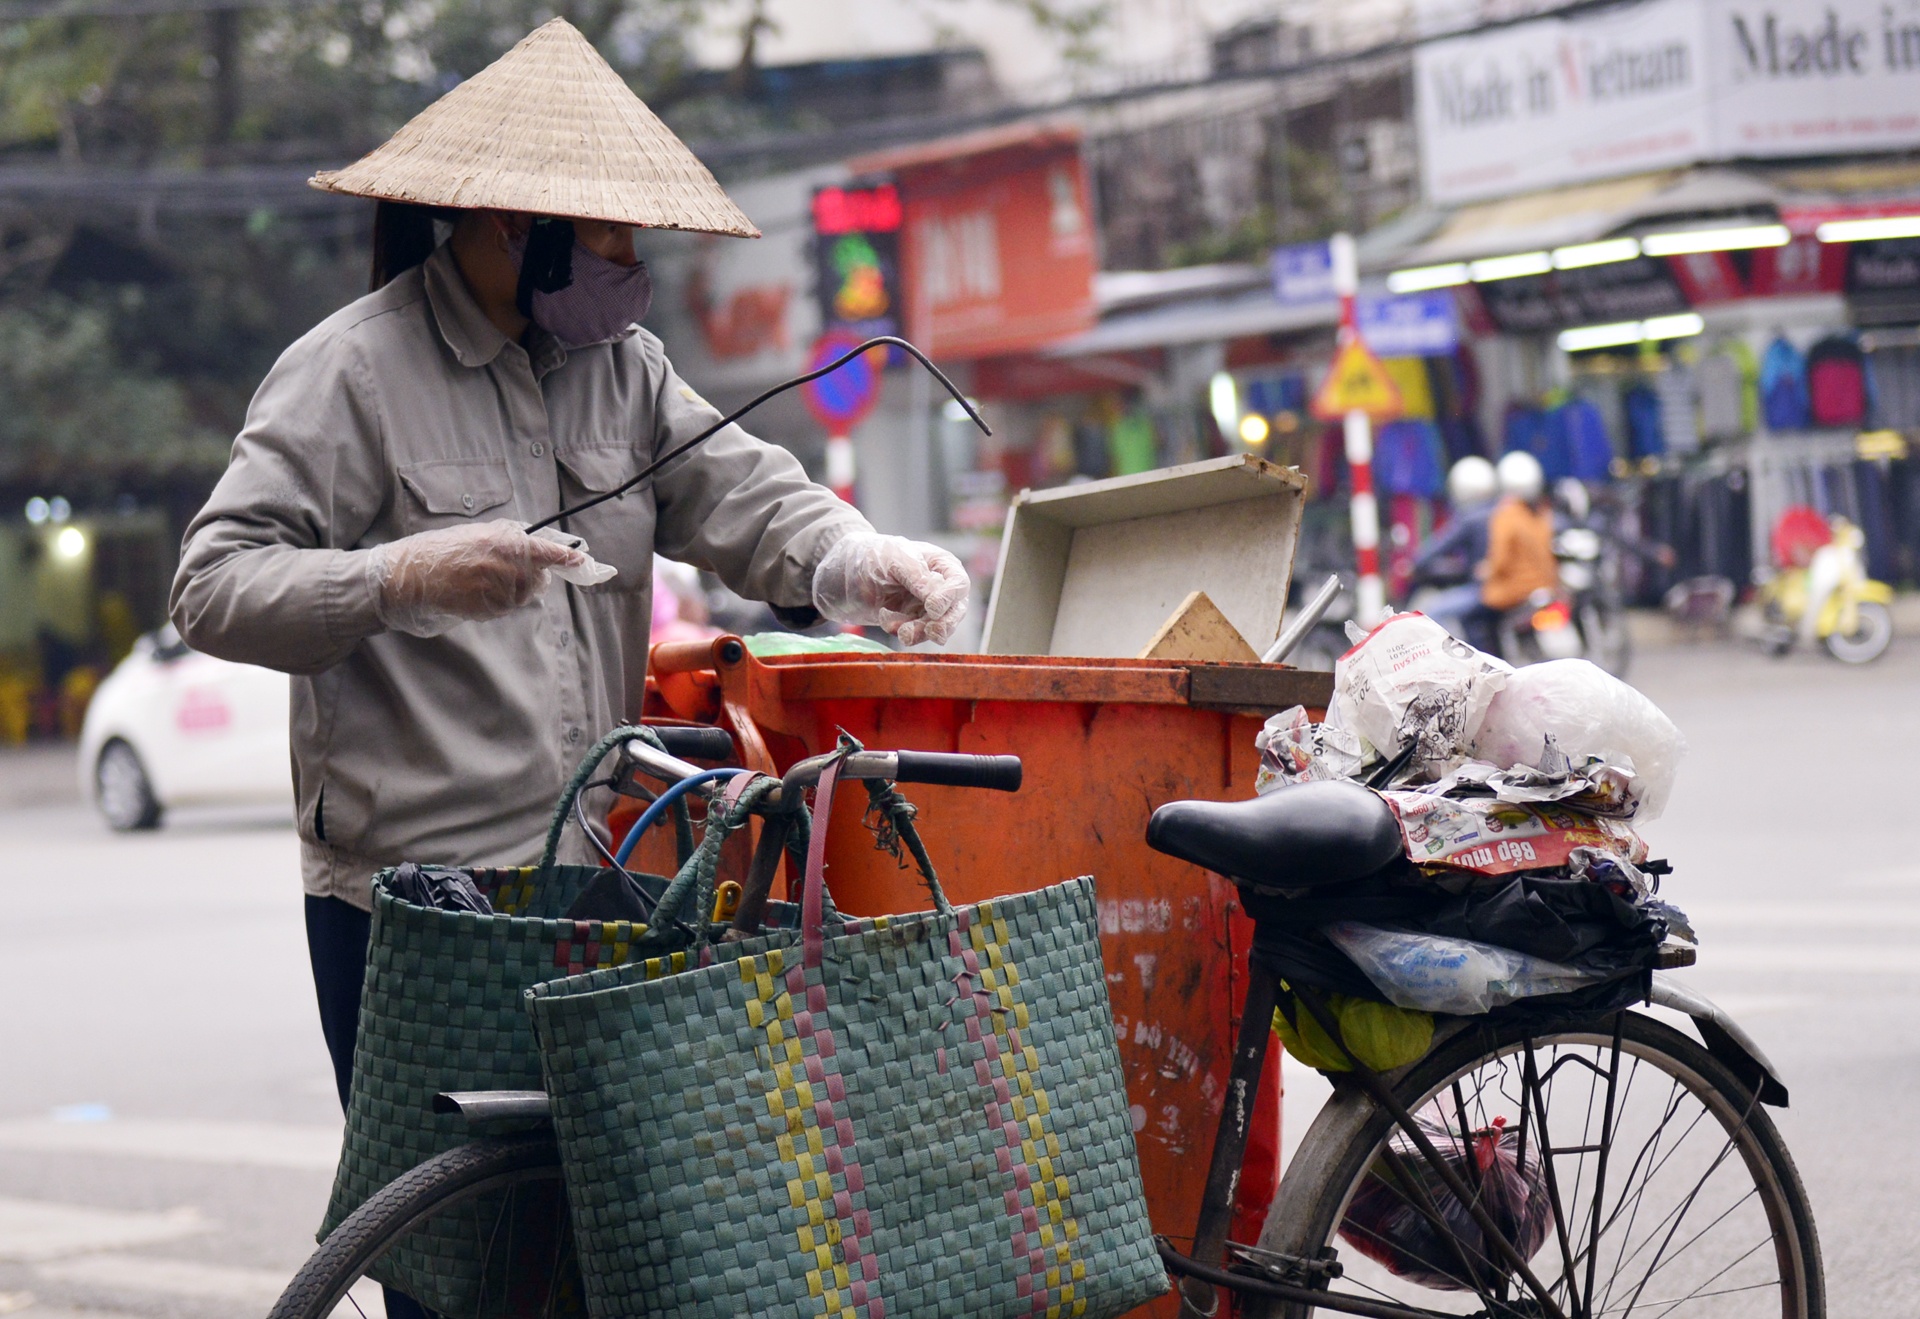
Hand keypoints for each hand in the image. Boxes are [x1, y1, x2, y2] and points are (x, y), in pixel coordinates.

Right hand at [366, 520, 586, 636]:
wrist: (410, 575)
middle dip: (533, 578)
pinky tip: (475, 593)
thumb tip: (535, 544)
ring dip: (513, 592)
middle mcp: (504, 566)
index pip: (545, 551)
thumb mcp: (475, 535)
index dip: (566, 557)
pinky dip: (498, 603)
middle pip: (539, 580)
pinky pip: (505, 609)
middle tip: (508, 572)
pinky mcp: (487, 609)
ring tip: (482, 581)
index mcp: (503, 543)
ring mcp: (496, 590)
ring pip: (523, 597)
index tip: (582, 560)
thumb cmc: (441, 551)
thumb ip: (507, 539)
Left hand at [811, 532, 969, 645]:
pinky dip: (903, 632)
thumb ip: (918, 577)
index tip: (932, 608)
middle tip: (929, 632)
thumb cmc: (872, 555)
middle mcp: (938, 587)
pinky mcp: (909, 621)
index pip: (959, 584)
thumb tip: (939, 603)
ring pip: (936, 628)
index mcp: (940, 564)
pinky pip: (915, 634)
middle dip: (943, 624)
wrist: (841, 571)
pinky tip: (887, 620)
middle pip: (954, 611)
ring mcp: (924, 606)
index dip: (949, 599)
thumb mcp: (895, 558)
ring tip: (901, 631)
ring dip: (920, 632)